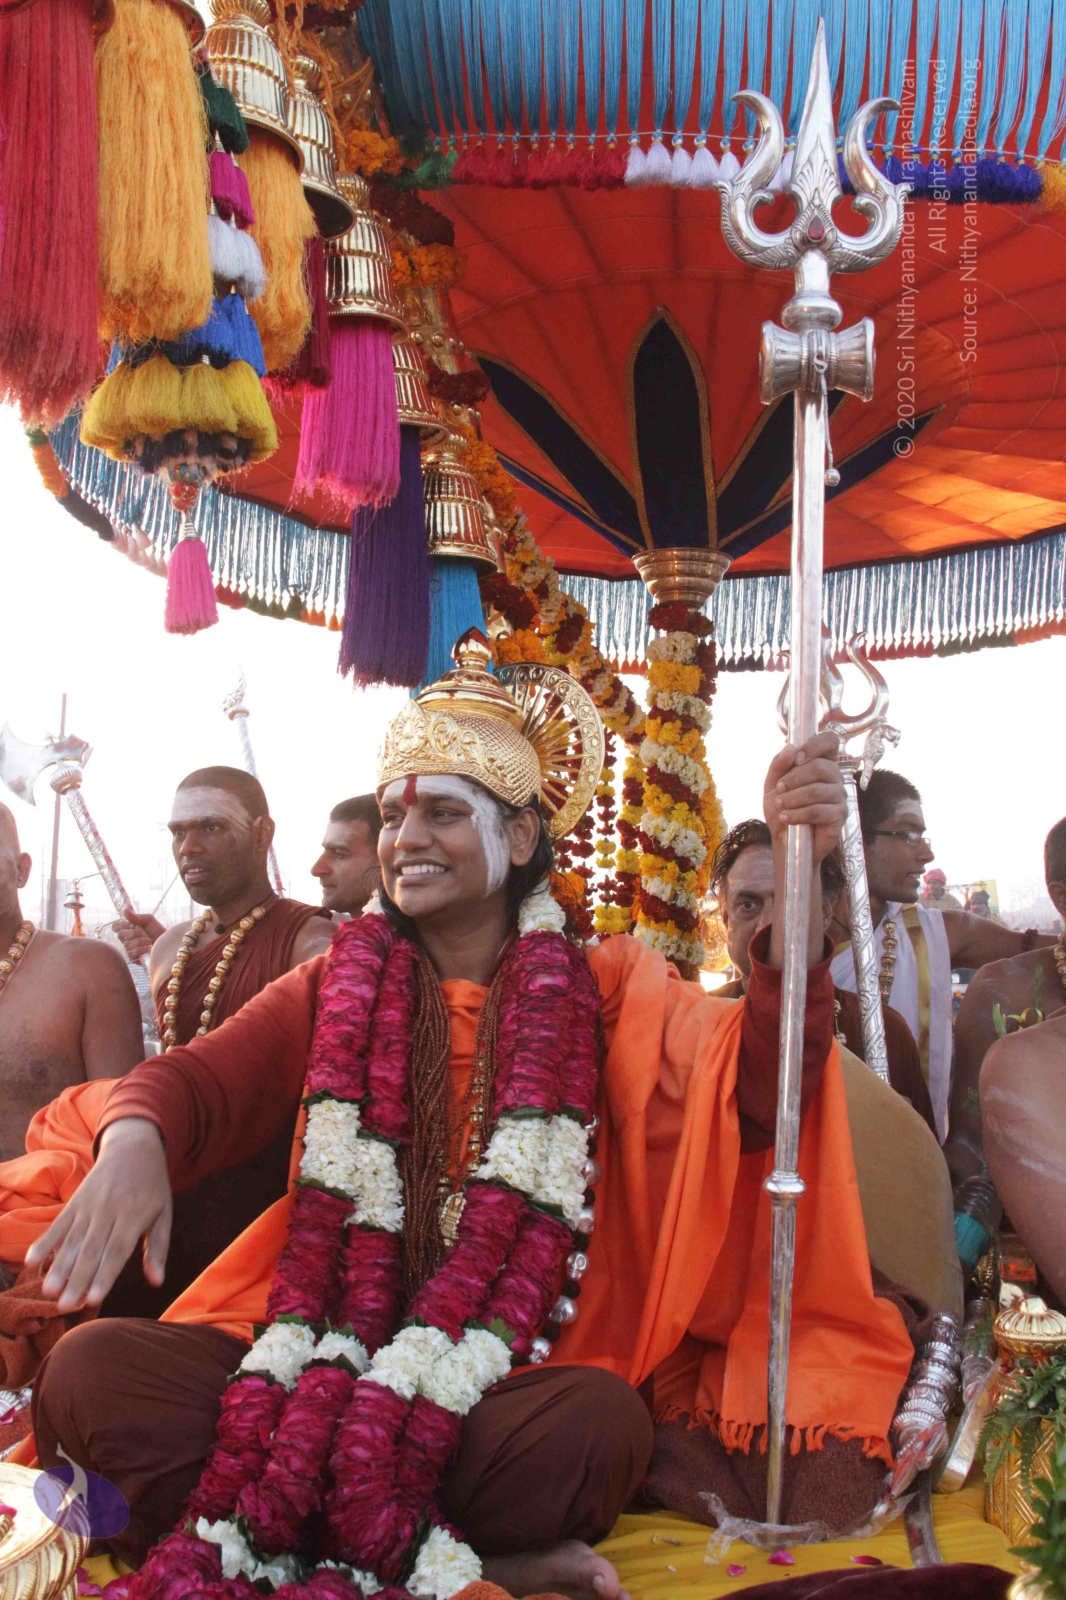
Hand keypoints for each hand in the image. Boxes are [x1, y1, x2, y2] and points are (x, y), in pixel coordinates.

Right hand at [25, 1118, 171, 1312]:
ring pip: (72, 1240)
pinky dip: (44, 1241)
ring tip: (48, 1291)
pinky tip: (31, 1260)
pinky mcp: (75, 1201)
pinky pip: (58, 1224)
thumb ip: (158, 1248)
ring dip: (59, 1266)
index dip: (105, 1275)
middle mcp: (110, 1210)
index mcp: (135, 1215)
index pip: (118, 1250)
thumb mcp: (163, 1214)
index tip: (94, 1299)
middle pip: (92, 1250)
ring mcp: (90, 1205)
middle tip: (65, 1307)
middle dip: (78, 1279)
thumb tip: (158, 1281)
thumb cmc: (152, 1187)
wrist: (133, 1147)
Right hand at [113, 910, 164, 962]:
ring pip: (126, 944)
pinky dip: (141, 949)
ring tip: (150, 941)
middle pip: (120, 935)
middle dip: (135, 933)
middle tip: (145, 933)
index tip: (133, 925)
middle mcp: (127, 940)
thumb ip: (137, 916)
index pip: (116, 926)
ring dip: (141, 941)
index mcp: (128, 929)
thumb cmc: (159, 932)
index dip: (122, 925)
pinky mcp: (134, 959)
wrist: (169, 944)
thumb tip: (125, 910)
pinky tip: (148, 948)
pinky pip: (131, 953)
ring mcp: (129, 950)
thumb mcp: (150, 921)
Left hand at [763, 732, 845, 862]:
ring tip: (780, 807)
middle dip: (794, 778)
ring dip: (793, 798)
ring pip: (818, 790)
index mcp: (821, 762)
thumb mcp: (773, 785)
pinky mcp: (839, 816)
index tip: (797, 759)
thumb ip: (779, 765)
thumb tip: (790, 747)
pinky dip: (798, 814)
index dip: (815, 745)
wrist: (785, 839)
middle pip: (821, 767)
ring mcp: (839, 796)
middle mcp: (835, 777)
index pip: (830, 741)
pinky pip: (819, 811)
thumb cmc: (783, 808)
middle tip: (779, 790)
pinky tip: (786, 818)